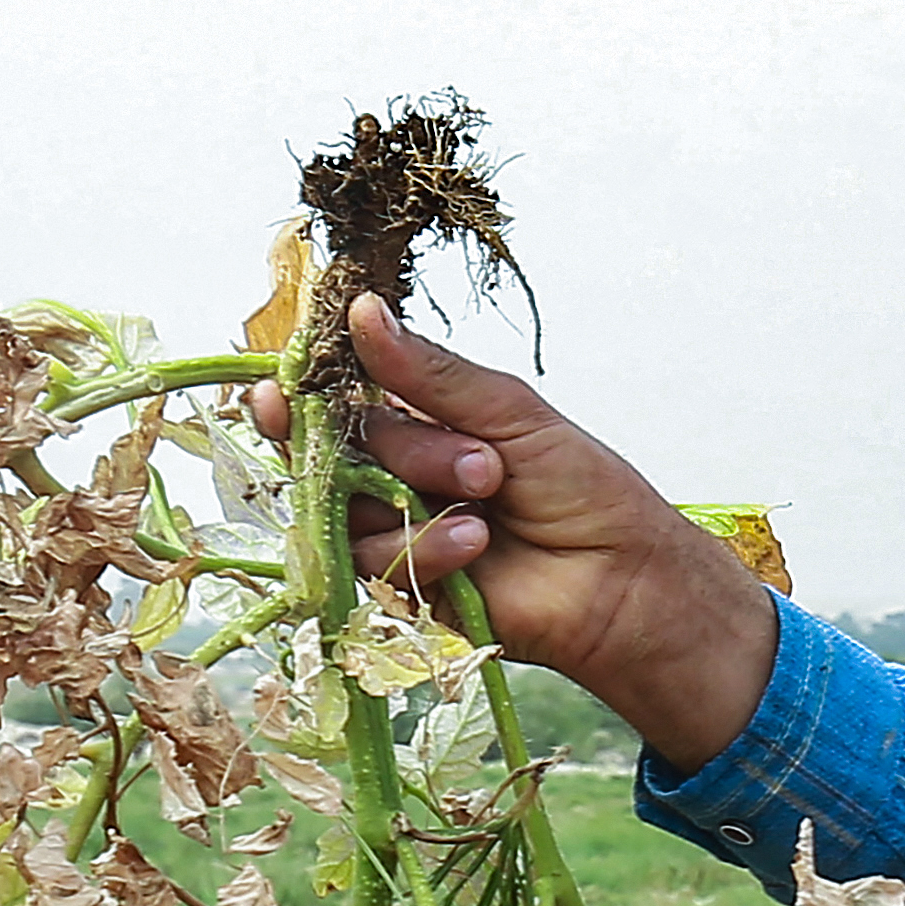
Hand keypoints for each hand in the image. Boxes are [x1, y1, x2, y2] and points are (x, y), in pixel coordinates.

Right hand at [252, 295, 779, 768]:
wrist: (623, 579)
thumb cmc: (584, 492)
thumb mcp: (511, 413)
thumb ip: (431, 374)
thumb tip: (363, 313)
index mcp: (420, 425)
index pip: (338, 405)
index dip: (303, 398)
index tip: (281, 392)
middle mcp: (399, 479)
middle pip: (339, 452)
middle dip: (405, 449)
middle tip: (480, 463)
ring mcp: (400, 535)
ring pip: (349, 509)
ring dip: (418, 498)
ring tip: (488, 501)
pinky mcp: (407, 592)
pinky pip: (376, 564)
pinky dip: (425, 548)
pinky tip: (477, 545)